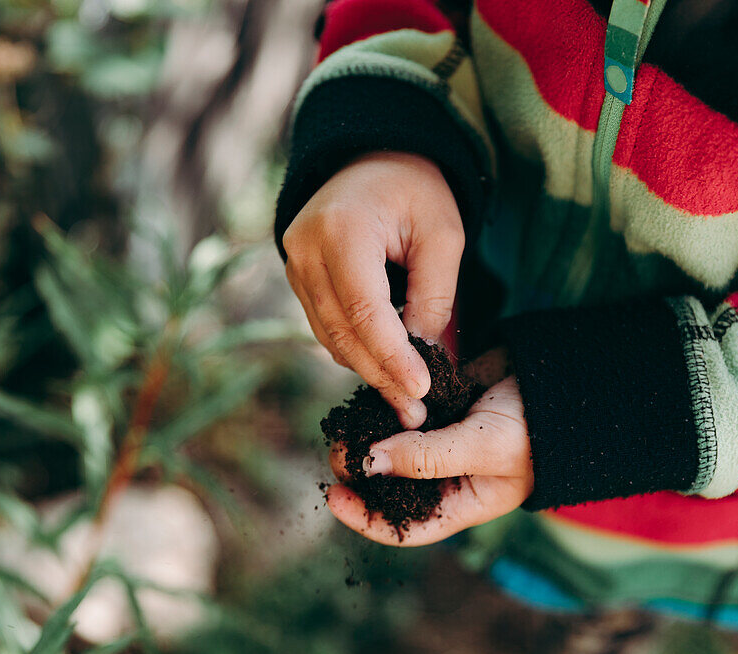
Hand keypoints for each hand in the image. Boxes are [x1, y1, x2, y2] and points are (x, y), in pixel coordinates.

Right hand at [282, 151, 464, 428]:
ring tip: (407, 401)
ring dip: (368, 370)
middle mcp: (305, 251)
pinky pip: (326, 328)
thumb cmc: (415, 191)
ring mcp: (294, 267)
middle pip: (341, 332)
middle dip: (381, 375)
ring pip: (330, 338)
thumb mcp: (443, 234)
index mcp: (341, 230)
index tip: (421, 389)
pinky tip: (387, 371)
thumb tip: (425, 355)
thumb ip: (434, 295)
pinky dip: (356, 352)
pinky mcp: (298, 281)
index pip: (364, 310)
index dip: (391, 356)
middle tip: (416, 410)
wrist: (372, 160)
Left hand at [326, 350, 533, 546]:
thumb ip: (427, 458)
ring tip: (346, 419)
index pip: (405, 525)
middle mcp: (446, 474)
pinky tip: (372, 392)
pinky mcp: (440, 403)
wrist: (565, 379)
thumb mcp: (484, 449)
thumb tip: (369, 464)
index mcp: (461, 502)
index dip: (366, 518)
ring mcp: (441, 437)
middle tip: (338, 446)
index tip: (334, 495)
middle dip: (361, 469)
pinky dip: (387, 401)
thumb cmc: (536, 428)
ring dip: (368, 432)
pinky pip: (404, 407)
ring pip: (392, 442)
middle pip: (390, 482)